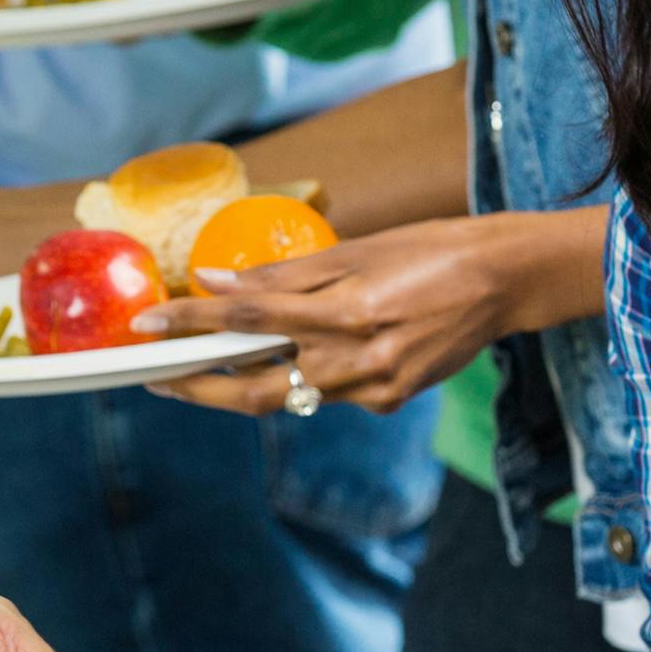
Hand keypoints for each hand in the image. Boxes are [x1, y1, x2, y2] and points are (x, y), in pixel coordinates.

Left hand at [140, 216, 544, 415]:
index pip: (247, 320)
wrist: (503, 282)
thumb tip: (217, 282)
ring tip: (209, 365)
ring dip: (245, 382)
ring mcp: (375, 388)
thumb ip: (284, 277)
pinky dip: (308, 374)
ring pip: (292, 395)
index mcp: (345, 311)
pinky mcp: (389, 400)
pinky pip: (331, 394)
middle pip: (255, 390)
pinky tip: (306, 353)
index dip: (190, 322)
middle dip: (198, 388)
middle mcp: (357, 359)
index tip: (147, 323)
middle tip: (157, 378)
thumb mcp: (355, 250)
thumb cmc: (429, 251)